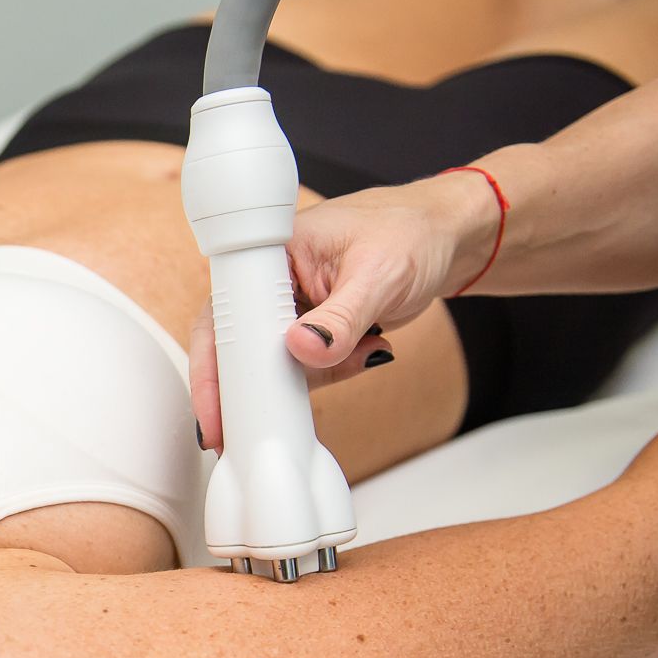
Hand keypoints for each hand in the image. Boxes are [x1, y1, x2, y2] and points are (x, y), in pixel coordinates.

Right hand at [189, 172, 494, 452]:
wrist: (445, 238)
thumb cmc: (411, 232)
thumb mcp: (379, 273)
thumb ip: (342, 317)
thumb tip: (302, 350)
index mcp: (269, 253)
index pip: (224, 316)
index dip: (212, 367)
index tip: (215, 412)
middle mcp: (269, 283)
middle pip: (236, 350)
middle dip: (255, 387)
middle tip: (260, 425)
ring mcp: (288, 310)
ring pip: (273, 366)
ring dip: (309, 378)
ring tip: (361, 351)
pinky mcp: (309, 331)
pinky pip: (304, 369)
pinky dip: (332, 373)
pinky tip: (368, 348)